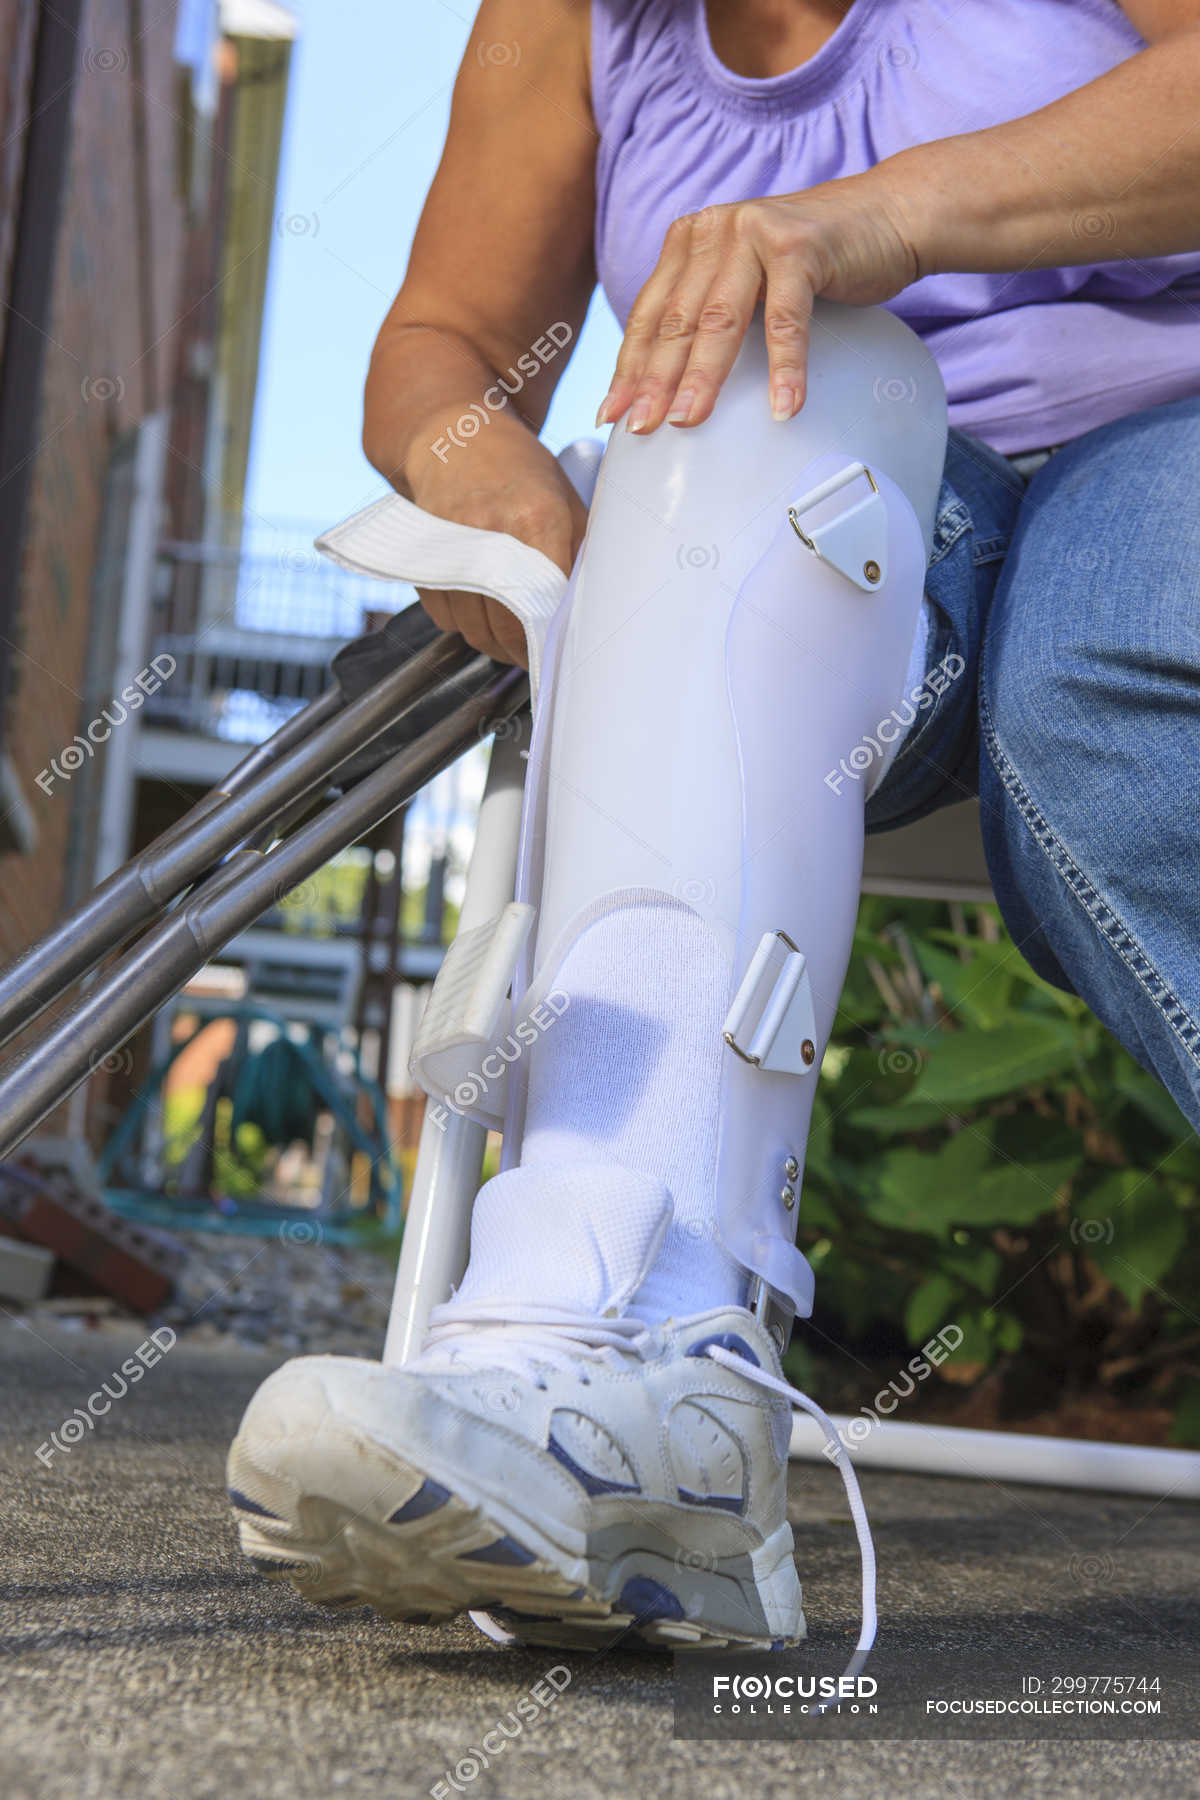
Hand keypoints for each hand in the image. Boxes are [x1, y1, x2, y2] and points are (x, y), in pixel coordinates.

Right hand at [403, 416, 587, 664]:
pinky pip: (445, 618)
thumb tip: (596, 609)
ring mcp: (452, 548)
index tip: (560, 652)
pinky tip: (481, 609)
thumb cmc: (521, 470)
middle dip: (524, 652)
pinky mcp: (426, 559)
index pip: (548, 606)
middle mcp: (490, 534)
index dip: (553, 640)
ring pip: (473, 629)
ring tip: (511, 635)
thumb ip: (583, 554)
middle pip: (506, 628)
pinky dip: (464, 624)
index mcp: (536, 519)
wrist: (456, 439)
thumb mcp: (567, 501)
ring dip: (494, 642)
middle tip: (537, 653)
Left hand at [595, 166, 921, 434]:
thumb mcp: (748, 280)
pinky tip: (783, 408)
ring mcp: (755, 234)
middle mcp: (715, 230)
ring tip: (687, 421)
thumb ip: (711, 309)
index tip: (611, 415)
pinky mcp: (800, 247)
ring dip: (703, 377)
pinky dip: (785, 368)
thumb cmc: (816, 261)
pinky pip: (785, 320)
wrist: (888, 214)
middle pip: (677, 321)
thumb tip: (671, 382)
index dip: (629, 367)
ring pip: (720, 321)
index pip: (651, 314)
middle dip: (654, 379)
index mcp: (691, 240)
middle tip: (639, 427)